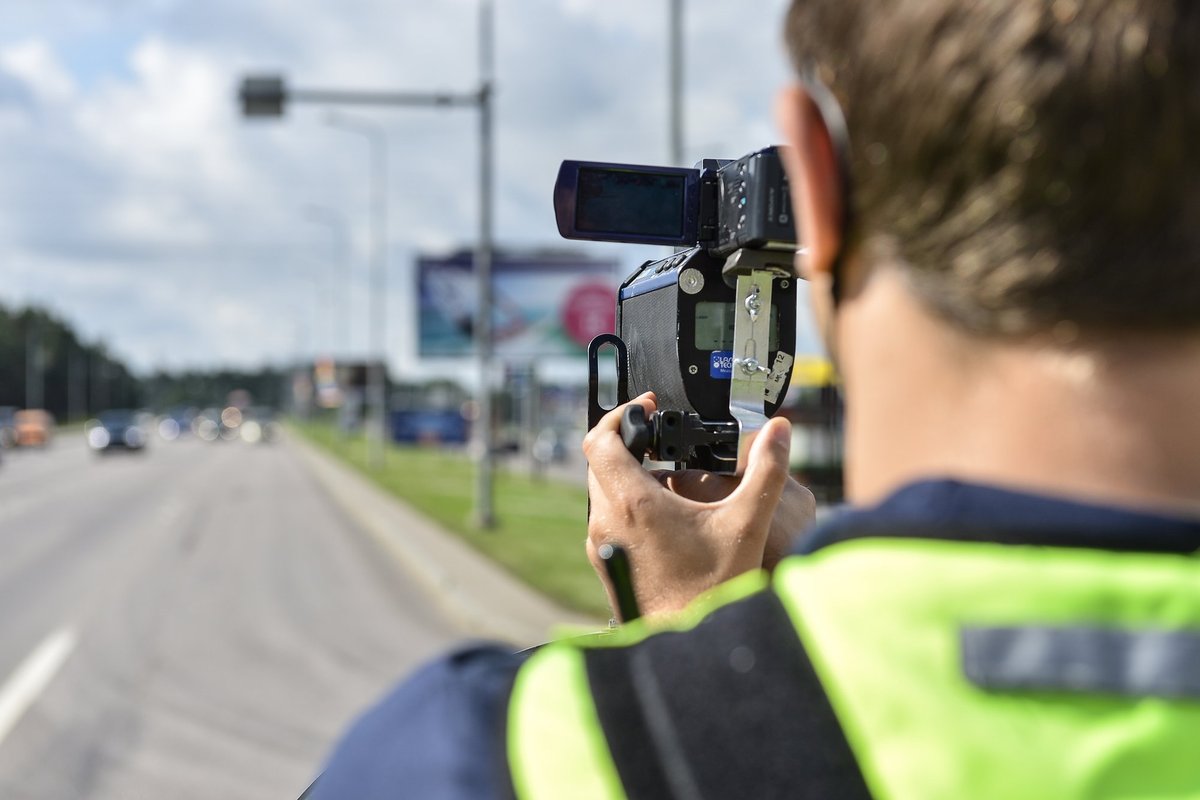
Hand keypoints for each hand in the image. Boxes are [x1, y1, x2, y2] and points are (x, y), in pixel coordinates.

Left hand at [583, 392, 813, 618]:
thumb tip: (781, 430)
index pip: (600, 440)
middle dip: (626, 442)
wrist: (691, 649)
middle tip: (660, 439)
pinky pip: (608, 519)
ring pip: (602, 492)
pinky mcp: (606, 563)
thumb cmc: (714, 590)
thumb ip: (768, 470)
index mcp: (633, 504)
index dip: (619, 415)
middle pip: (599, 462)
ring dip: (627, 475)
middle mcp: (608, 522)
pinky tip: (665, 513)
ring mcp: (602, 545)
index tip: (646, 409)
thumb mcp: (748, 523)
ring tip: (667, 474)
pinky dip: (627, 504)